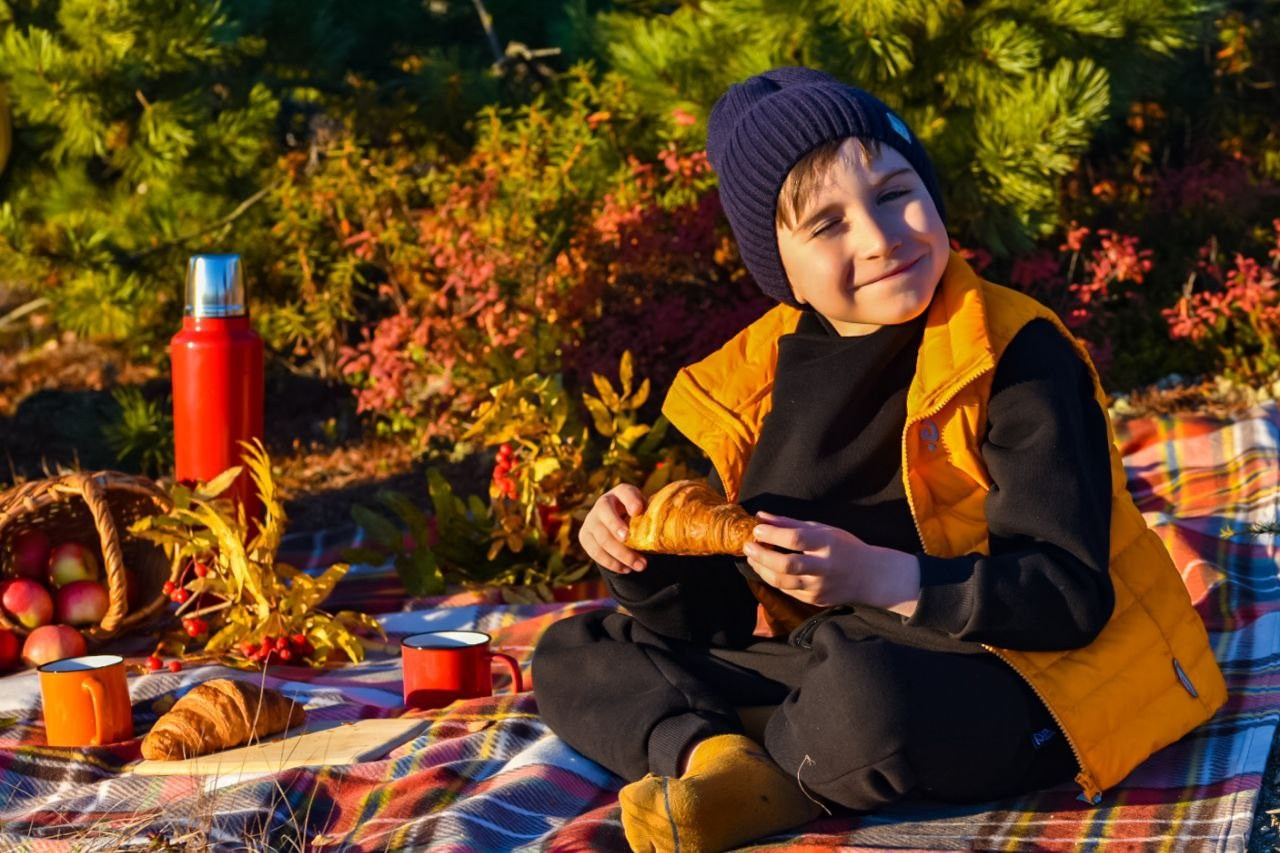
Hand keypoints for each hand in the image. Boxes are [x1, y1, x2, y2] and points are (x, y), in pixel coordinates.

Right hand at [579, 484, 647, 573]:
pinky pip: (595, 552)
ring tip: (640, 566)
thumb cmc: (637, 518)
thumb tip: (666, 530)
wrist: (616, 524)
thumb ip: (652, 515)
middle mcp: (602, 504)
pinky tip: (626, 569)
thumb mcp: (645, 511)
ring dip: (621, 554)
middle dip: (617, 528)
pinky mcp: (585, 537)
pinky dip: (612, 563)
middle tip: (629, 539)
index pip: (624, 492)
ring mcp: (591, 521)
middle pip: (607, 515)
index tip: (638, 511)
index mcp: (620, 493)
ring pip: (602, 539)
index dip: (630, 500)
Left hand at [743, 511, 919, 613]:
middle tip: (747, 546)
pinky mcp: (816, 600)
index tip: (757, 529)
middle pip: (787, 565)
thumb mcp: (822, 529)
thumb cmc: (844, 547)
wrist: (870, 577)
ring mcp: (820, 587)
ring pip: (783, 582)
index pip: (796, 539)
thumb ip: (790, 523)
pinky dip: (773, 579)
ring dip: (762, 569)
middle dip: (762, 555)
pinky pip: (788, 591)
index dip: (773, 535)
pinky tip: (766, 569)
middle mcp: (824, 567)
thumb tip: (761, 516)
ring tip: (752, 557)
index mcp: (828, 544)